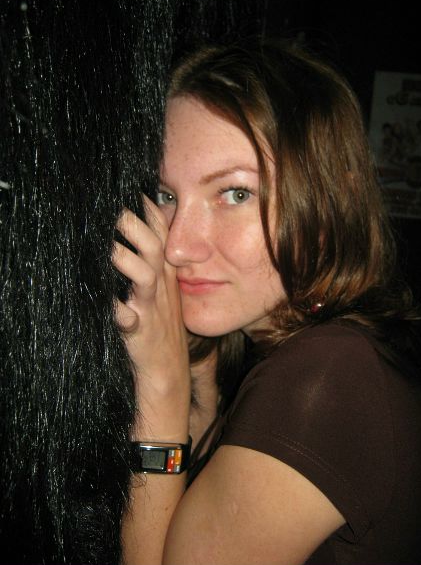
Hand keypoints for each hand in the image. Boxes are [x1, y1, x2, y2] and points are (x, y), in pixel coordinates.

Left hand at [112, 194, 189, 439]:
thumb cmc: (161, 328)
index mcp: (166, 274)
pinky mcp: (141, 332)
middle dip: (134, 225)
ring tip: (109, 248)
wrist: (168, 374)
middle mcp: (161, 287)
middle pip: (153, 247)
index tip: (130, 190)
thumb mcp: (164, 292)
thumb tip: (147, 228)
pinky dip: (122, 314)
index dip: (147, 210)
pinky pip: (131, 321)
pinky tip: (113, 306)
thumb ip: (154, 262)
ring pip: (144, 277)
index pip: (161, 234)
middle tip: (113, 207)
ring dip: (126, 262)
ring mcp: (152, 308)